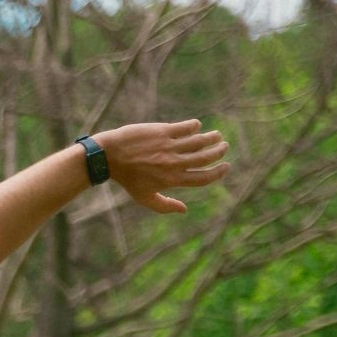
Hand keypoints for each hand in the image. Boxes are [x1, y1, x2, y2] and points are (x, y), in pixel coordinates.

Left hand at [95, 120, 230, 214]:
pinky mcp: (162, 131)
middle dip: (218, 152)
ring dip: (211, 138)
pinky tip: (197, 126)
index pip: (202, 178)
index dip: (218, 173)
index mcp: (172, 180)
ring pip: (198, 141)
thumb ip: (165, 205)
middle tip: (224, 147)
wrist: (110, 156)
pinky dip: (193, 126)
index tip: (226, 167)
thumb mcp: (144, 198)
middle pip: (204, 158)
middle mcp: (173, 163)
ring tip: (217, 136)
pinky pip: (185, 127)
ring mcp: (168, 146)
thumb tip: (184, 210)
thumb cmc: (127, 179)